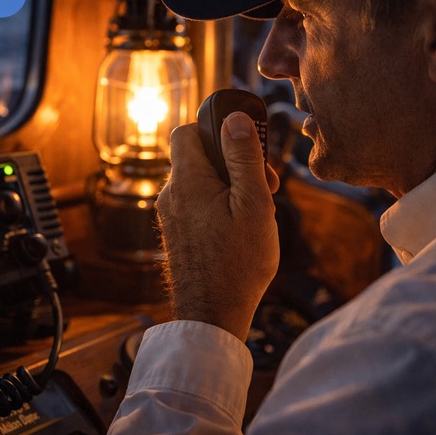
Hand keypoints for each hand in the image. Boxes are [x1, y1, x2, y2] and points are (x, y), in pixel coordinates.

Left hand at [156, 112, 279, 341]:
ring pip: (200, 181)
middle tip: (264, 184)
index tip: (247, 146)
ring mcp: (171, 216)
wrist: (212, 315)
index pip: (187, 130)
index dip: (217, 129)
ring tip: (256, 210)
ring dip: (228, 186)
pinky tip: (240, 228)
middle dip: (231, 161)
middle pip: (197, 156)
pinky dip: (219, 205)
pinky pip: (197, 204)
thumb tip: (236, 118)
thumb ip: (244, 158)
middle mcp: (171, 195)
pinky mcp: (177, 234)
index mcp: (186, 180)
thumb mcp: (252, 204)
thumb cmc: (237, 263)